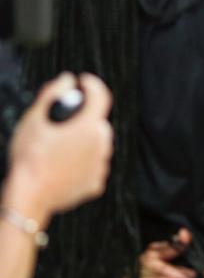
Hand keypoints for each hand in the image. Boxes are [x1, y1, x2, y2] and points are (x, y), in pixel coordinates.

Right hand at [5, 73, 112, 222]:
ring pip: (96, 145)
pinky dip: (81, 163)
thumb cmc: (29, 159)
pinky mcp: (95, 182)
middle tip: (61, 123)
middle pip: (97, 122)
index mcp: (88, 126)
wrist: (28, 196)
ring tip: (58, 148)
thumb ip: (53, 93)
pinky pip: (92, 166)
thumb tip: (66, 80)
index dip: (91, 85)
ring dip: (83, 142)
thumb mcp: (33, 119)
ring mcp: (100, 165)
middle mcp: (100, 144)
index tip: (82, 84)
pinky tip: (62, 166)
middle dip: (82, 118)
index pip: (101, 95)